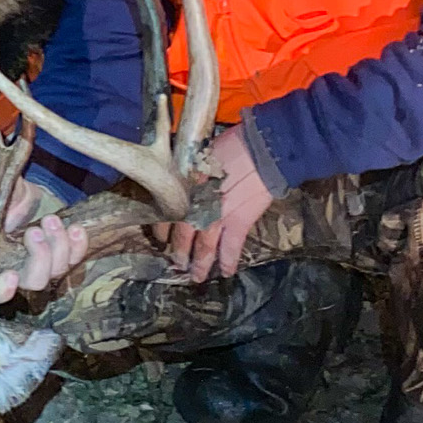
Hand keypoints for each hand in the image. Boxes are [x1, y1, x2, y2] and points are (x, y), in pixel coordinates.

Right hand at [0, 179, 87, 305]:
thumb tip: (8, 221)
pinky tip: (76, 229)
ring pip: (56, 271)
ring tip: (51, 220)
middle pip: (34, 282)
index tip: (11, 275)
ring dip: (58, 246)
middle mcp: (17, 273)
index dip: (2, 291)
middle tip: (33, 232)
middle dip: (40, 258)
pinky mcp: (61, 255)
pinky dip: (77, 246)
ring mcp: (42, 266)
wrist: (16, 194)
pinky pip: (74, 258)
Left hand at [172, 124, 274, 280]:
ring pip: (204, 246)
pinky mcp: (240, 222)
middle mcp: (197, 206)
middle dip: (178, 251)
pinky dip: (229, 261)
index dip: (162, 226)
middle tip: (175, 263)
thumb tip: (178, 175)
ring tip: (197, 276)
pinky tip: (228, 272)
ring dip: (200, 263)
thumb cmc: (231, 145)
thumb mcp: (199, 152)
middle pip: (183, 234)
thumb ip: (188, 169)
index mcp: (185, 187)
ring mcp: (218, 217)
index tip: (160, 236)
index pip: (167, 212)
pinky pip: (232, 247)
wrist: (261, 150)